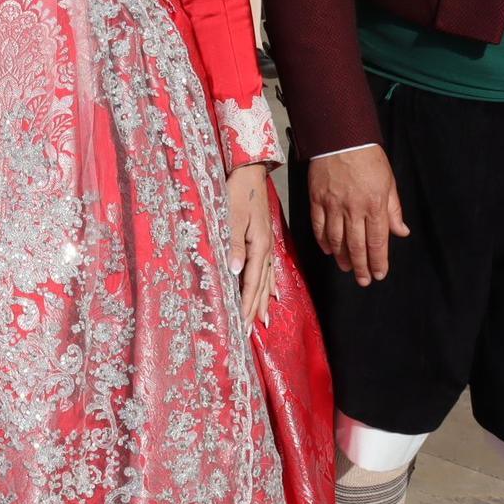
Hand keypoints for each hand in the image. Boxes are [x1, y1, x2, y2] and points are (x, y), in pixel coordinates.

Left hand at [226, 164, 275, 326]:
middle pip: (261, 286)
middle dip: (254, 309)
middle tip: (248, 331)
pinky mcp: (264, 240)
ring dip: (263, 301)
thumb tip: (236, 273)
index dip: (247, 304)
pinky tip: (272, 294)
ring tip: (261, 320)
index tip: (242, 324)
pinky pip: (269, 269)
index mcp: (258, 246)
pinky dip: (269, 285)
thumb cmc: (237, 191)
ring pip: (267, 280)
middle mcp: (266, 249)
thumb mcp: (231, 216)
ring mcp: (267, 245)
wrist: (250, 173)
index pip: (251, 282)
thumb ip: (233, 245)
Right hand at [307, 145, 409, 286]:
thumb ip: (394, 210)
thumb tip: (401, 232)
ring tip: (347, 268)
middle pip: (357, 245)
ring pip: (337, 239)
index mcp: (375, 205)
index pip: (377, 241)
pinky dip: (323, 240)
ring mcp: (333, 205)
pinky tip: (328, 249)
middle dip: (361, 266)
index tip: (379, 274)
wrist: (340, 138)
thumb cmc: (368, 159)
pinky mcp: (317, 199)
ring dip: (342, 257)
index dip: (378, 261)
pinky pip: (319, 225)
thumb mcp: (389, 182)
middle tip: (363, 280)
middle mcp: (354, 208)